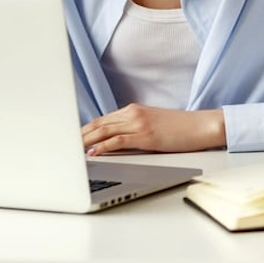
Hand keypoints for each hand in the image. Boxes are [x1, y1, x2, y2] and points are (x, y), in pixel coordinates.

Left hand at [81, 104, 225, 154]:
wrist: (200, 126)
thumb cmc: (179, 128)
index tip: (71, 138)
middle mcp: (133, 113)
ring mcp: (139, 123)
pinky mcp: (146, 136)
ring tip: (71, 150)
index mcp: (133, 109)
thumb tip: (113, 142)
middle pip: (98, 124)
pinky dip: (102, 147)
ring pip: (104, 131)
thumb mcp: (152, 124)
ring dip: (85, 141)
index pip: (101, 119)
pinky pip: (118, 140)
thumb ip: (132, 128)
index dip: (83, 129)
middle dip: (79, 135)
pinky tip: (93, 153)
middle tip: (63, 145)